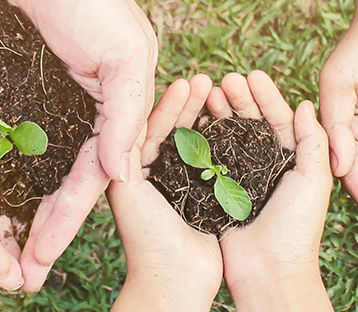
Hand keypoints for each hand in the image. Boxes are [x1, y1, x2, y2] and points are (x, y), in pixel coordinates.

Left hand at [0, 0, 157, 290]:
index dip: (64, 223)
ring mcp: (37, 110)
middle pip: (49, 190)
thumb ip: (124, 115)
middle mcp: (70, 124)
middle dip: (34, 233)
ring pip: (19, 173)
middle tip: (16, 277)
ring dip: (5, 212)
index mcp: (103, 122)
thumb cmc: (102, 1)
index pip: (85, 184)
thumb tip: (118, 176)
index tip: (42, 258)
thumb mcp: (127, 56)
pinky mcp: (4, 91)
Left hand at [110, 75, 220, 310]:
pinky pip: (214, 161)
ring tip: (221, 93)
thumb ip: (124, 152)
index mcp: (130, 172)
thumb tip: (126, 118)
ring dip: (206, 117)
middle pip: (173, 130)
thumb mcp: (126, 190)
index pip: (148, 127)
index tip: (186, 83)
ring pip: (195, 141)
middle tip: (205, 80)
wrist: (175, 279)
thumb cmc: (146, 238)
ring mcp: (181, 185)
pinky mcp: (204, 197)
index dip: (167, 105)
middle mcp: (154, 176)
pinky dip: (222, 140)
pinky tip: (233, 121)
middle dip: (189, 105)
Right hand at [217, 72, 332, 310]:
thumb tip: (304, 103)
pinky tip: (192, 118)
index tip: (252, 74)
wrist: (269, 271)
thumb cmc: (297, 227)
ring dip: (219, 112)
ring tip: (207, 91)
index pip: (278, 118)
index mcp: (292, 161)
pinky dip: (201, 137)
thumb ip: (313, 140)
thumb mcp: (314, 179)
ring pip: (227, 135)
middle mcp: (265, 167)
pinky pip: (208, 158)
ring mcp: (240, 178)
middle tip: (225, 79)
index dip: (266, 96)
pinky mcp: (217, 192)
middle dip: (239, 99)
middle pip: (250, 123)